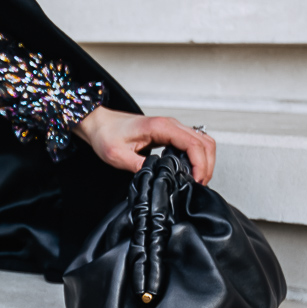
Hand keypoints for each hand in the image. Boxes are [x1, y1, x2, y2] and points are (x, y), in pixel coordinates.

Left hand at [75, 107, 215, 183]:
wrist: (99, 124)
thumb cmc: (106, 134)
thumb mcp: (118, 155)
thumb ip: (139, 166)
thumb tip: (158, 177)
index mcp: (161, 127)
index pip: (193, 144)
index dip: (200, 164)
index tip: (197, 180)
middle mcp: (170, 125)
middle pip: (204, 142)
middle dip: (207, 165)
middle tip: (200, 184)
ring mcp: (171, 128)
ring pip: (202, 142)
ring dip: (205, 161)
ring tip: (198, 179)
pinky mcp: (169, 133)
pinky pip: (193, 143)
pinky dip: (198, 156)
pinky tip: (190, 170)